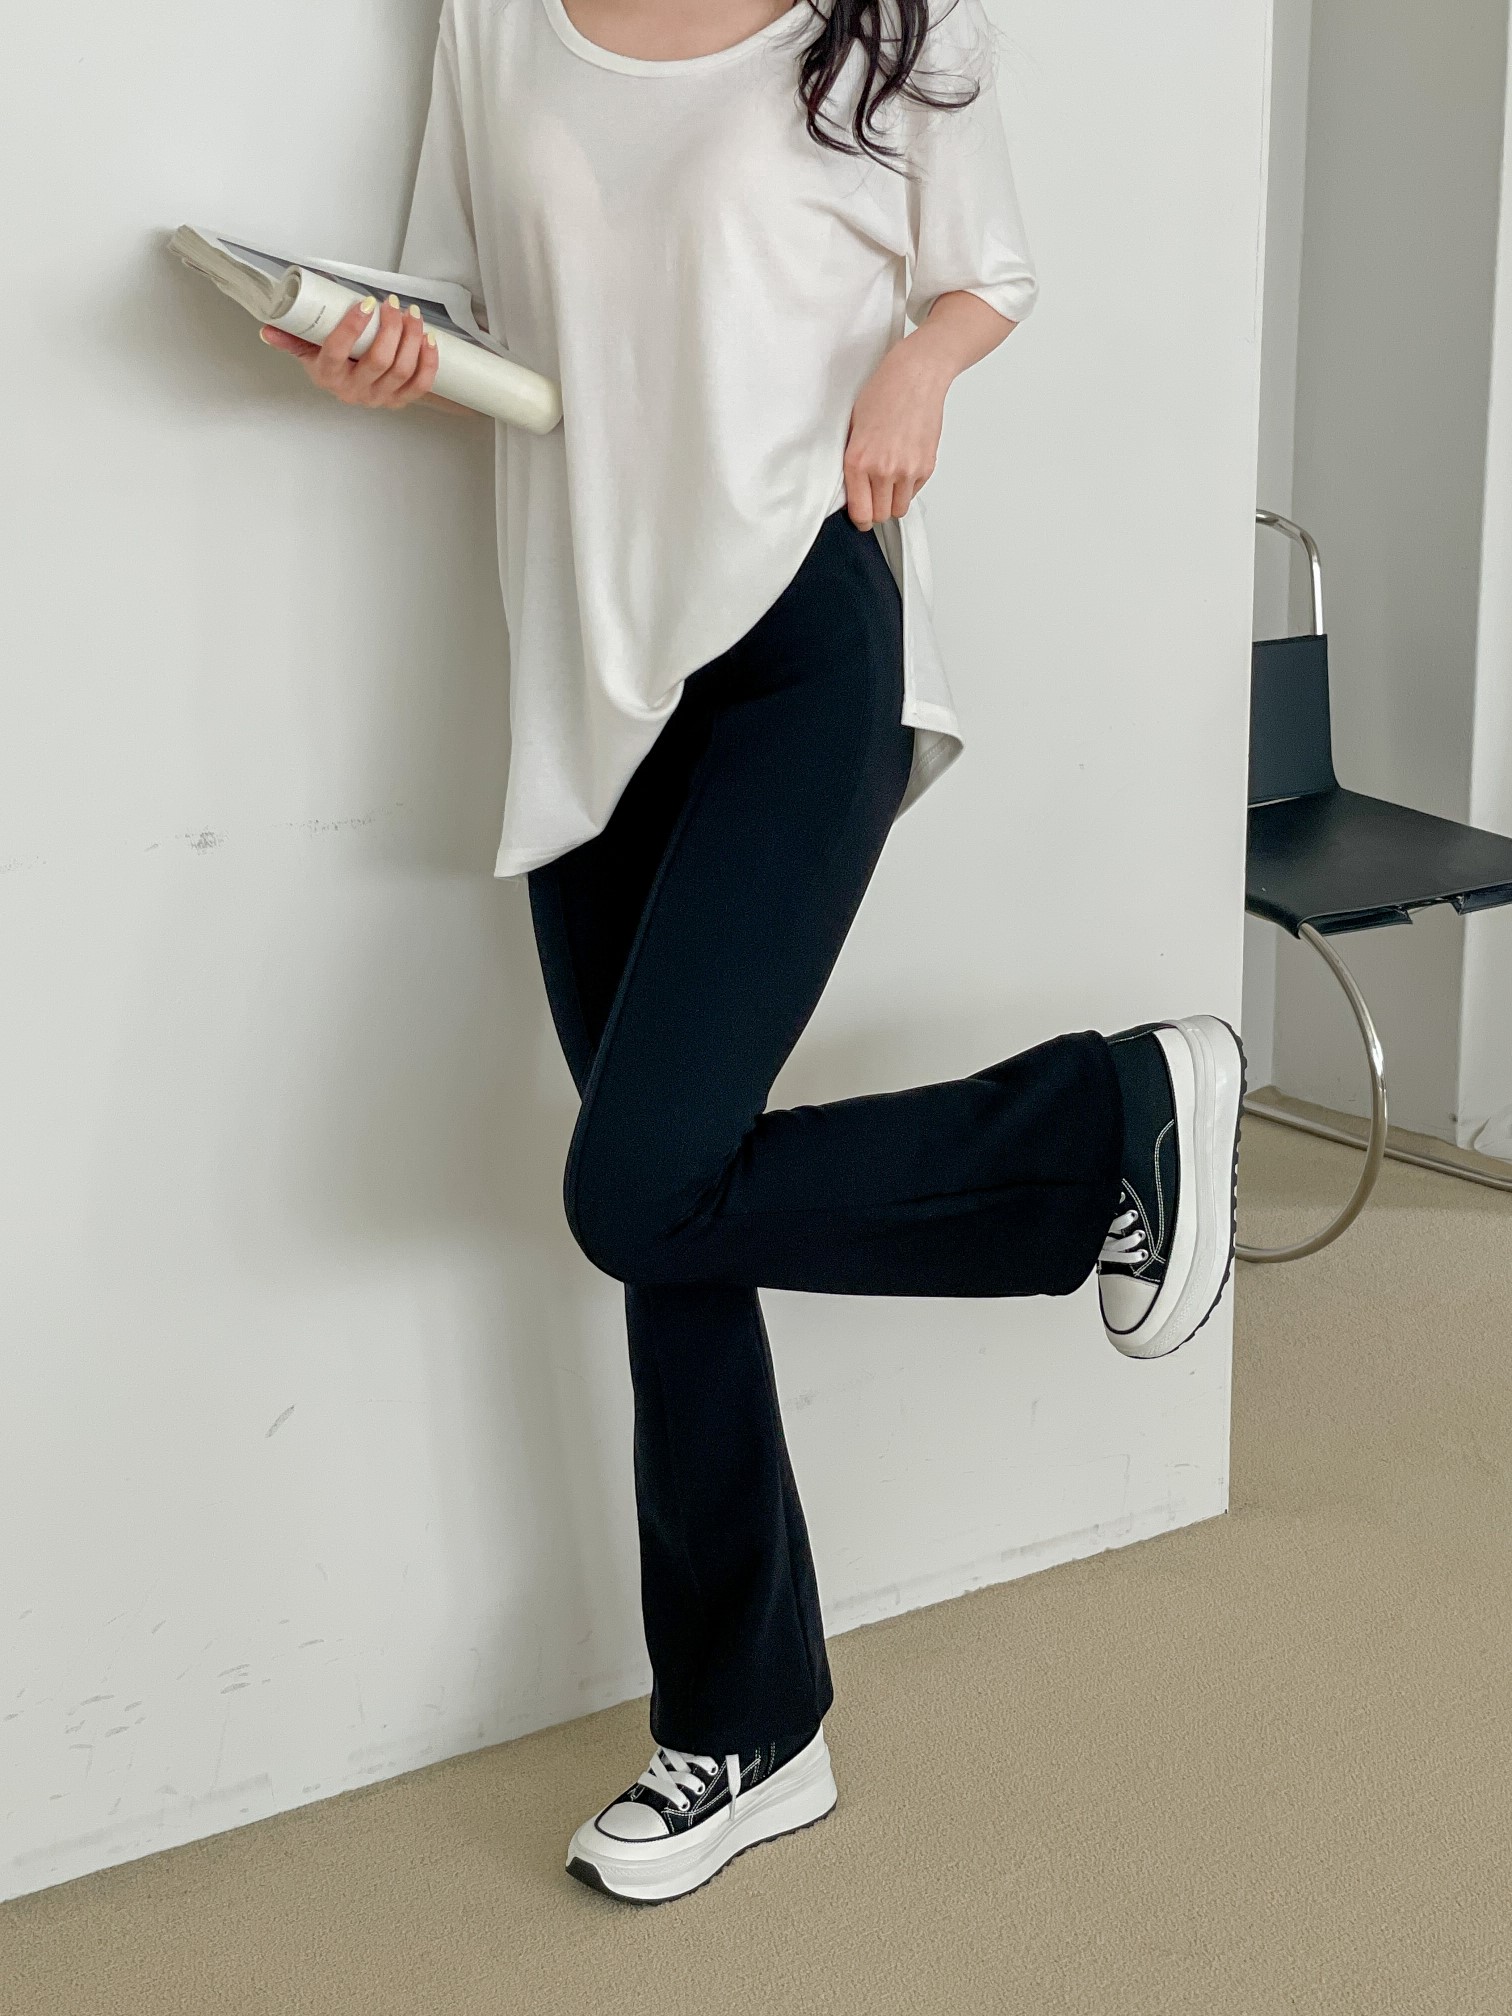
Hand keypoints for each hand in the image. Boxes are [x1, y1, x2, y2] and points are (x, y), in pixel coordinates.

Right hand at [259, 293, 439, 409]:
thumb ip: (292, 338)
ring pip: (402, 369)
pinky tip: (428, 338)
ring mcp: (380, 398)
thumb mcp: (309, 349)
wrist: (356, 385)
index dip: (353, 326)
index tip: (365, 302)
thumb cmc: (334, 361)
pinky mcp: (401, 400)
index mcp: (328, 376)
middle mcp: (354, 391)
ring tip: (411, 314)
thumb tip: (269, 329)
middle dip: (391, 328)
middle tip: (392, 304)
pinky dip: (428, 360)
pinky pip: (421, 383)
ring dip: (411, 338)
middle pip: (379, 360)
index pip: (339, 352)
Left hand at [842, 335, 950, 531]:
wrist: (916, 375)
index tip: (861, 516)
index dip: (861, 518)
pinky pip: (915, 492)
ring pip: (899, 508)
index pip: (860, 512)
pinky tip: (904, 464)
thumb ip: (853, 461)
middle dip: (876, 509)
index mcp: (858, 462)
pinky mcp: (926, 466)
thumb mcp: (854, 427)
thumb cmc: (884, 392)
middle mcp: (883, 470)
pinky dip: (909, 485)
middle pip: (881, 515)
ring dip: (894, 500)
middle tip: (874, 495)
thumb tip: (853, 489)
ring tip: (889, 481)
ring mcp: (908, 470)